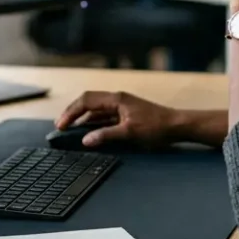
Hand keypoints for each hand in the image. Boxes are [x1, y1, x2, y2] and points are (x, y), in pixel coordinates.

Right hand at [55, 91, 179, 148]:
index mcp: (116, 99)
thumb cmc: (157, 127)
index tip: (61, 125)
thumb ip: (106, 135)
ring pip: (96, 110)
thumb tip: (85, 140)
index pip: (86, 101)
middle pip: (88, 102)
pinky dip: (94, 124)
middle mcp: (117, 99)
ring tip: (71, 131)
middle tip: (61, 127)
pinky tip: (89, 133)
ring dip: (83, 119)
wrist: (178, 125)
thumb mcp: (130, 133)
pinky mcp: (126, 115)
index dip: (71, 112)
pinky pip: (104, 117)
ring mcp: (121, 107)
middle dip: (73, 113)